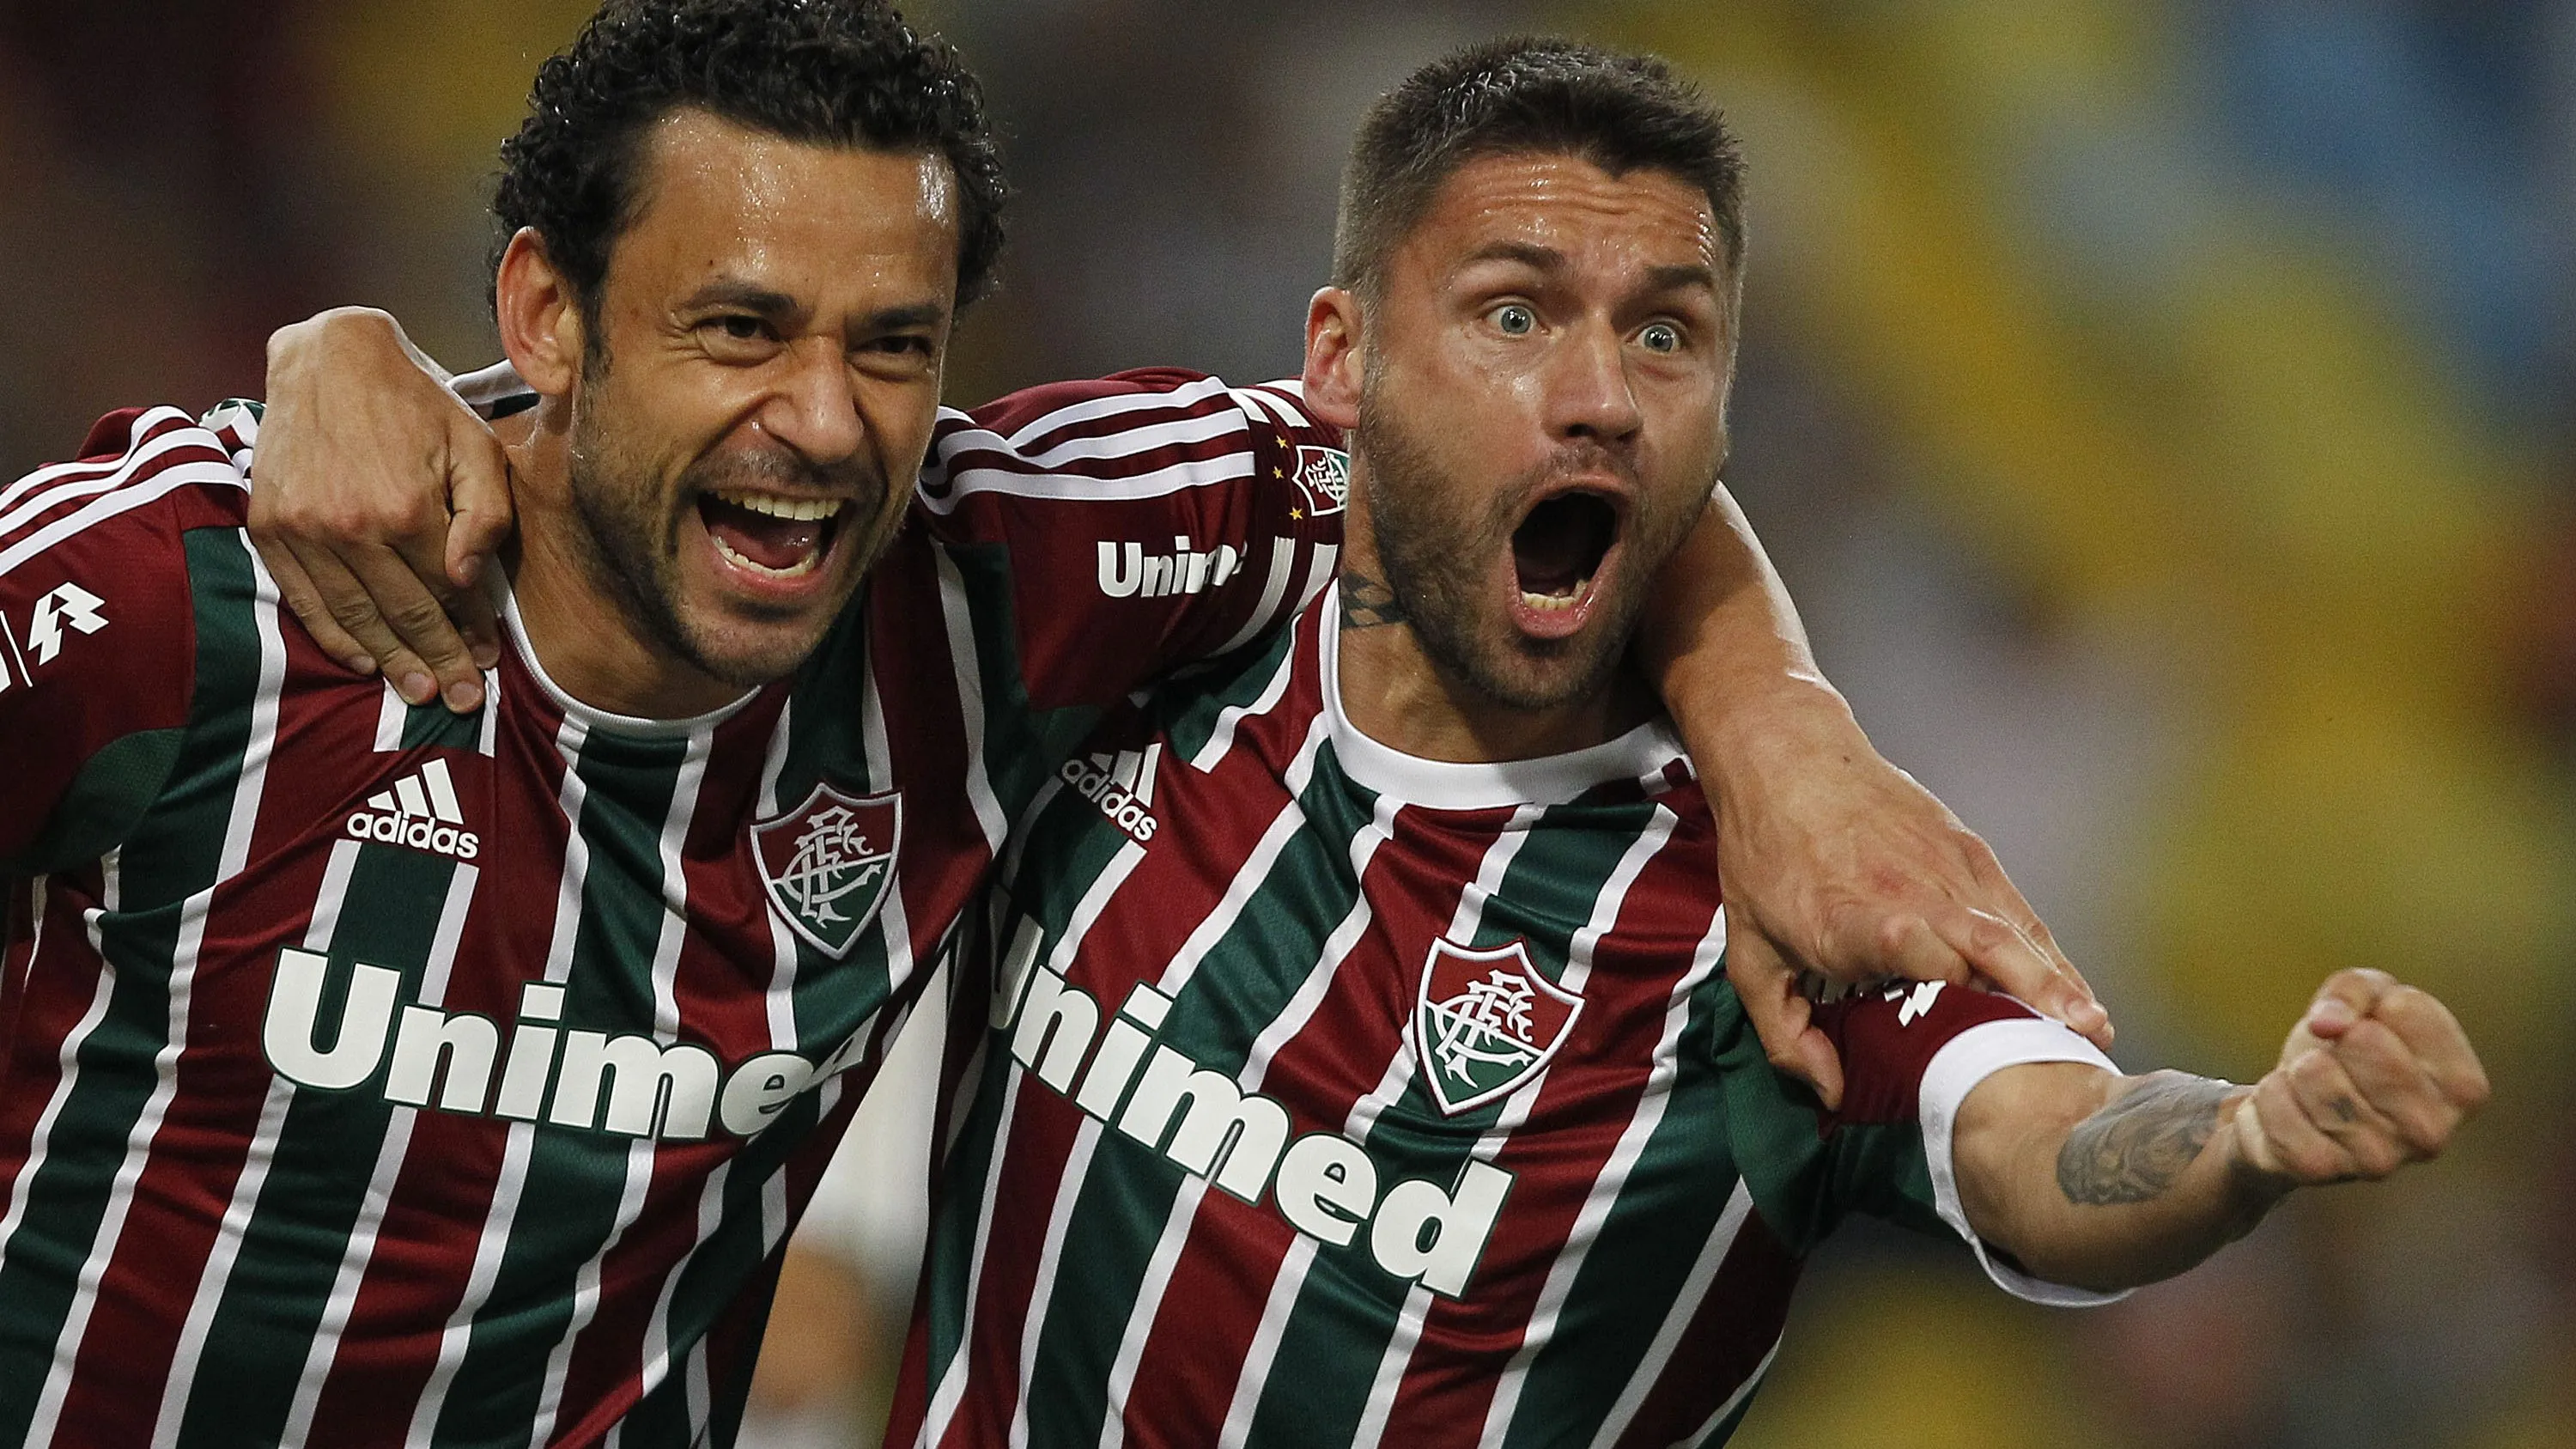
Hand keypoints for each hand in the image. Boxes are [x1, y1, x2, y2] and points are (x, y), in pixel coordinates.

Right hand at [245, 307, 513, 712]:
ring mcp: (304, 530)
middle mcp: (351, 527)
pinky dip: (334, 637)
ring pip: (354, 617)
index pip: (447, 592)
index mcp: (407, 508)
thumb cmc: (417, 405)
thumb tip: (468, 581)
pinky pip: (304, 600)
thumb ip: (485, 516)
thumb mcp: (475, 447)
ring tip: (420, 694)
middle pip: (402, 614)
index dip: (469, 631)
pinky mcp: (270, 526)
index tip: (487, 663)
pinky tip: (363, 662)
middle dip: (436, 663)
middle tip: (463, 703)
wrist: (330, 359)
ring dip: (389, 663)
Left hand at [1713, 708, 2108, 1109]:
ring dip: (2055, 980)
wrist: (1786, 758)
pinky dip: (2048, 952)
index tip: (1973, 1024)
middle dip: (2030, 995)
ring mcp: (1947, 867)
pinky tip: (2071, 990)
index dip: (1944, 979)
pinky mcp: (1969, 851)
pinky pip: (2018, 911)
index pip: (1911, 943)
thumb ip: (1786, 1033)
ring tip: (2092, 1029)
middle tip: (2072, 1044)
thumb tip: (1833, 1091)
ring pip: (2014, 930)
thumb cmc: (1764, 858)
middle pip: (1983, 942)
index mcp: (1849, 918)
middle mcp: (1910, 891)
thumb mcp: (1749, 953)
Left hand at [2230, 968, 2488, 1185]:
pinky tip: (2288, 1103)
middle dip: (2336, 1036)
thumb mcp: (2365, 999)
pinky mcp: (2321, 1170)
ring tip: (2312, 1081)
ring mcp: (2379, 1160)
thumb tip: (2329, 1023)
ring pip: (2316, 1073)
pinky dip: (2270, 1091)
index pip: (2408, 1010)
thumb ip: (2355, 990)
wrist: (2296, 1108)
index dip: (2371, 1006)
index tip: (2370, 1026)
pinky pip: (2276, 1106)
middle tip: (2336, 1056)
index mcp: (2462, 1087)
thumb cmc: (2348, 1049)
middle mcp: (2432, 1132)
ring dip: (2299, 1065)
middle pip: (2365, 1042)